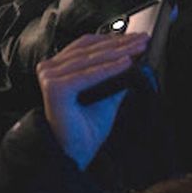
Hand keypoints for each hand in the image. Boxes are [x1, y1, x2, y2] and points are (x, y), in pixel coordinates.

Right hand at [37, 30, 150, 169]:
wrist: (74, 155)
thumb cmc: (84, 130)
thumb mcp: (106, 99)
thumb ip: (115, 80)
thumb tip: (134, 61)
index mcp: (57, 68)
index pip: (86, 45)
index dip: (112, 39)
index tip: (135, 37)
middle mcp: (49, 69)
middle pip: (89, 49)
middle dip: (120, 43)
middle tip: (142, 40)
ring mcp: (49, 77)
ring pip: (90, 60)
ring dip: (118, 53)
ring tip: (138, 49)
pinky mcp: (54, 88)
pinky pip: (87, 75)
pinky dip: (108, 69)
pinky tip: (126, 64)